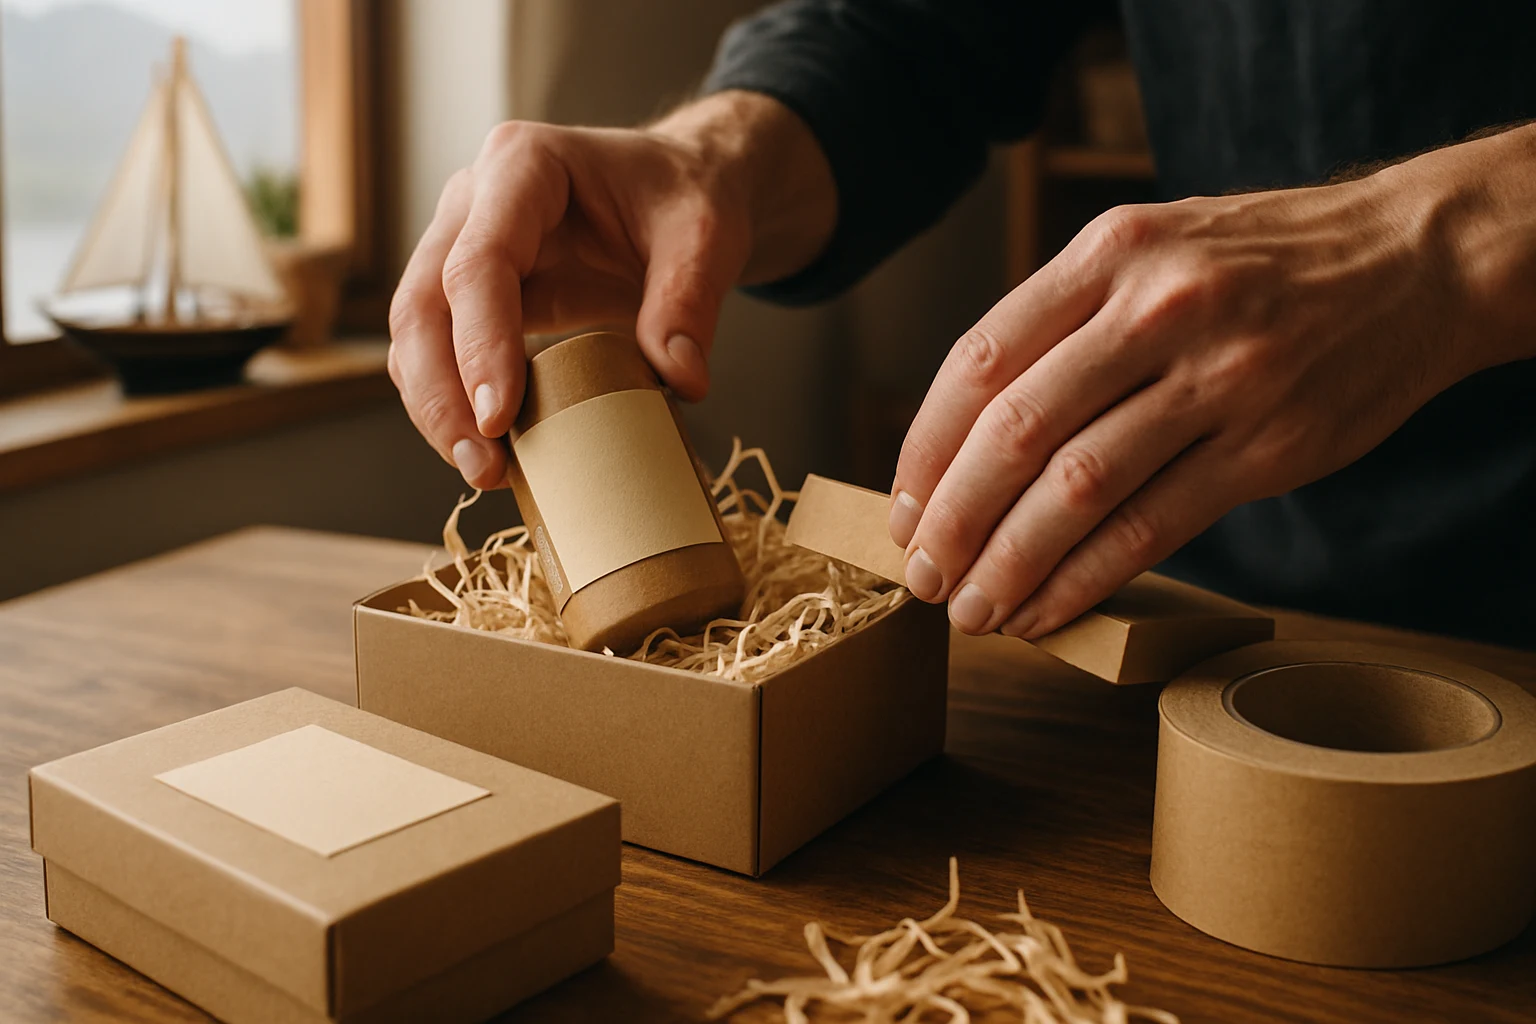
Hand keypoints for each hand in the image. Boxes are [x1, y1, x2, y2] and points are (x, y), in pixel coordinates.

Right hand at [387, 92, 833, 488]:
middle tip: (483, 465)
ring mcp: (461, 245)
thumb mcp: (705, 236)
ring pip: (415, 333)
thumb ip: (690, 300)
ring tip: (485, 472)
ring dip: (437, 408)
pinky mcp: (469, 293)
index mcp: (524, 165)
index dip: (481, 343)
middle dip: (442, 393)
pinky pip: (439, 351)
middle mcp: (474, 201)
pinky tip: (490, 452)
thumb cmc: (685, 197)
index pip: (480, 261)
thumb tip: (681, 381)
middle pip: (424, 302)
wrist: (680, 189)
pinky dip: (453, 404)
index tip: (498, 418)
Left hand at [889, 128, 1535, 639]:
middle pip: (1018, 431)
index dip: (926, 446)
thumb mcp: (1151, 245)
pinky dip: (1086, 579)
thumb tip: (966, 428)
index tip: (903, 505)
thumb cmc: (1260, 260)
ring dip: (1011, 563)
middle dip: (956, 518)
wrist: (1417, 256)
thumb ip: (1064, 320)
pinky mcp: (1270, 447)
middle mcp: (1158, 308)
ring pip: (1079, 489)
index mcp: (1110, 253)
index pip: (981, 360)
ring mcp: (1220, 378)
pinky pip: (1153, 527)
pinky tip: (1046, 610)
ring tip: (973, 608)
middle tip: (924, 574)